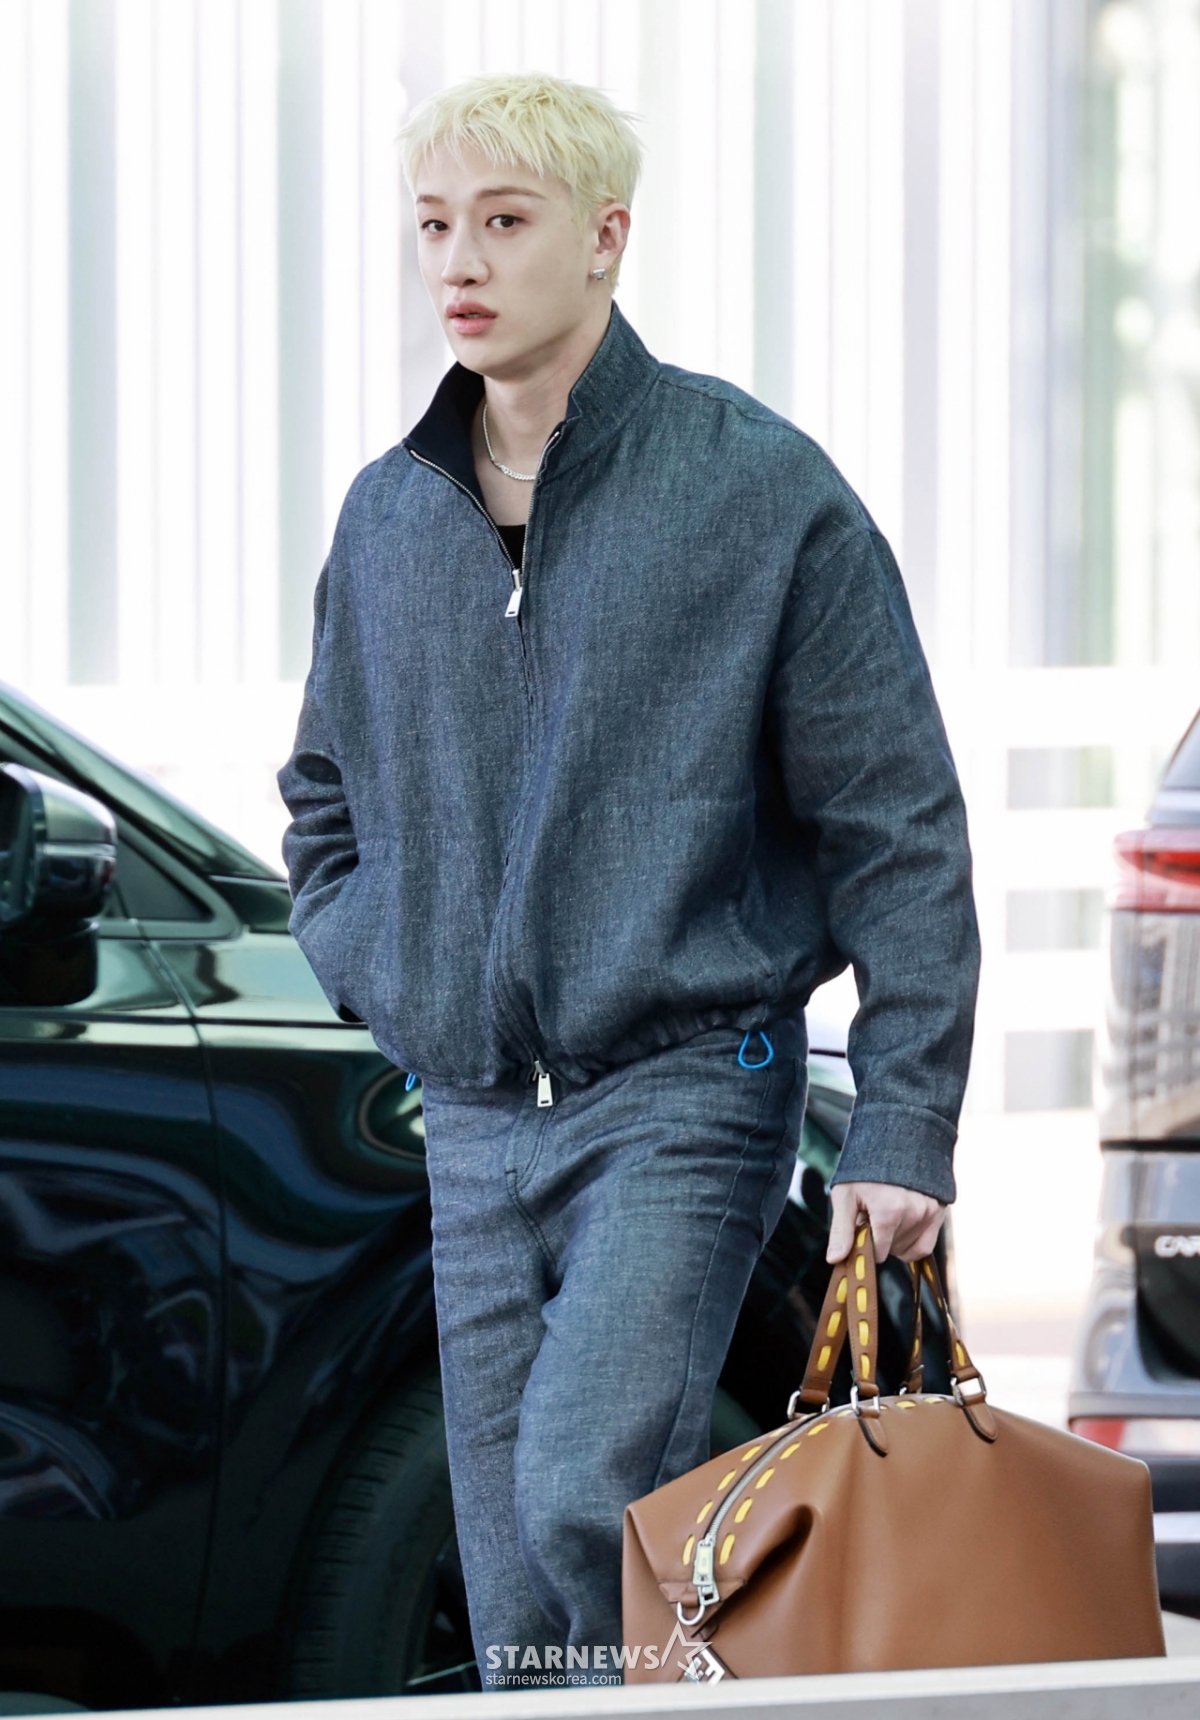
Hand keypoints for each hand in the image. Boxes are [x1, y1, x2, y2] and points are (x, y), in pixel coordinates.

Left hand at [826, 1181, 946, 1264]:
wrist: (893, 1141)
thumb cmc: (864, 1169)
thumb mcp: (845, 1196)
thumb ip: (841, 1231)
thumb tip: (835, 1260)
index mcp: (889, 1211)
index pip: (878, 1253)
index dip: (866, 1245)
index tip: (862, 1229)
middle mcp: (914, 1213)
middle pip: (893, 1251)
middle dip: (880, 1239)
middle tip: (872, 1216)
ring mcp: (929, 1213)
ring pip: (908, 1249)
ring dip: (895, 1241)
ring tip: (886, 1215)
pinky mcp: (938, 1212)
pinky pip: (925, 1246)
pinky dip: (912, 1244)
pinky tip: (901, 1229)